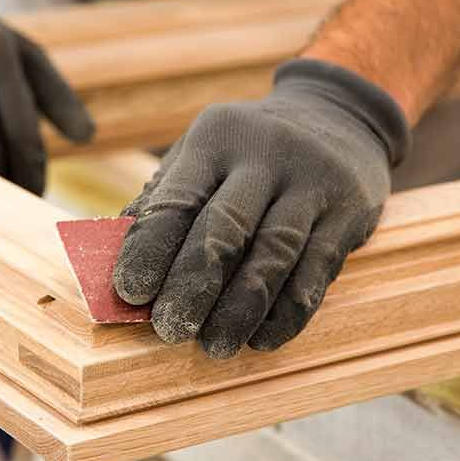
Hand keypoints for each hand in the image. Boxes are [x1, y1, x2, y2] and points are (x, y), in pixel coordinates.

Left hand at [113, 59, 409, 358]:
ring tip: (214, 346)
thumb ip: (162, 200)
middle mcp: (266, 153)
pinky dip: (286, 312)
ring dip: (239, 309)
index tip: (129, 293)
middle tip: (169, 330)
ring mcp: (313, 180)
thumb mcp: (204, 153)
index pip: (177, 197)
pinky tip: (262, 338)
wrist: (338, 114)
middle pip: (225, 228)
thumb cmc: (247, 150)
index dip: (150, 249)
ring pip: (273, 255)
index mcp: (216, 138)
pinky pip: (317, 271)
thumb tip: (110, 264)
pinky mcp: (349, 211)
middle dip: (193, 285)